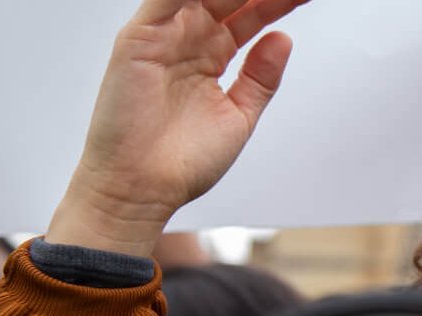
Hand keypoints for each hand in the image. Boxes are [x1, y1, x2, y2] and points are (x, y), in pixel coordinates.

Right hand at [48, 0, 308, 256]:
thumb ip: (260, 77)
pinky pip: (164, 0)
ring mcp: (162, 37)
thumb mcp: (238, 115)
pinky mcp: (138, 39)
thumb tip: (284, 39)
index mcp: (209, 56)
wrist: (143, 190)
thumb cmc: (181, 163)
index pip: (247, 15)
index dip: (275, 3)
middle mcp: (185, 41)